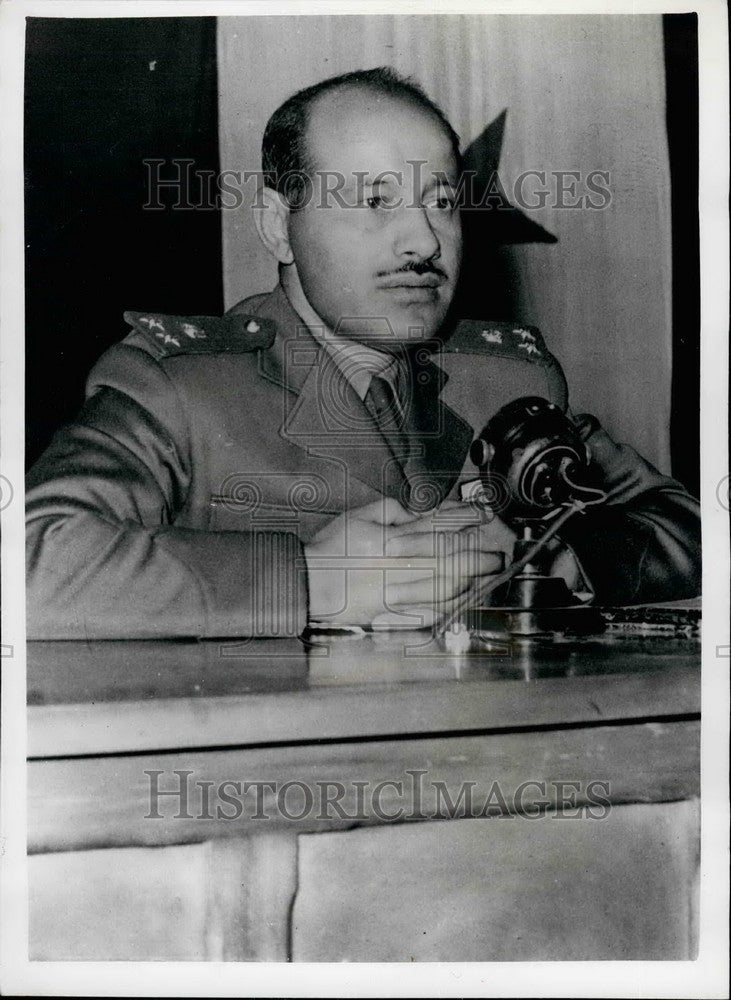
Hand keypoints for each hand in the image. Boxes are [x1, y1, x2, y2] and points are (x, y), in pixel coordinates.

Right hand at [304, 498, 512, 627]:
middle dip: (479, 557)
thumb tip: (417, 512)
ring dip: (472, 583)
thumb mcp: (358, 515)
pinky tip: (463, 601)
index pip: (438, 527)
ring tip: (487, 578)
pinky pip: (431, 613)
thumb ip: (391, 509)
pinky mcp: (393, 615)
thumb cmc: (331, 549)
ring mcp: (398, 594)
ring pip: (446, 589)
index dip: (465, 520)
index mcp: (392, 539)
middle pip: (450, 561)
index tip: (483, 516)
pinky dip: (451, 607)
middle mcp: (399, 567)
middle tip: (496, 555)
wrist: (309, 583)